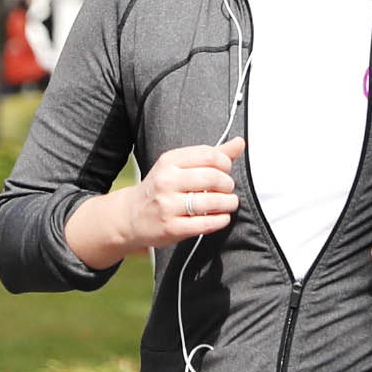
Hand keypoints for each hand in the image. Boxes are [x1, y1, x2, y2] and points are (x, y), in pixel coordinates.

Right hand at [96, 138, 244, 251]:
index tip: (226, 170)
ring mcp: (167, 205)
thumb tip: (240, 142)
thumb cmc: (161, 188)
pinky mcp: (171, 228)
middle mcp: (166, 181)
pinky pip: (205, 223)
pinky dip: (221, 220)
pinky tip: (221, 217)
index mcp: (169, 161)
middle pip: (213, 178)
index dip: (225, 163)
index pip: (209, 155)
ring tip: (229, 203)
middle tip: (227, 189)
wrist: (131, 216)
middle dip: (228, 184)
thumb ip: (210, 155)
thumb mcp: (179, 166)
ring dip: (229, 203)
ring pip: (212, 201)